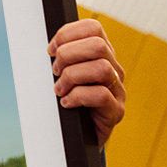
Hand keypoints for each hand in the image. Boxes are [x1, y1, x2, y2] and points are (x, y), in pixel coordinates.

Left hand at [48, 19, 125, 146]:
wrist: (78, 138)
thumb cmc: (69, 103)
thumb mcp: (63, 75)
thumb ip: (61, 58)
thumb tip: (48, 48)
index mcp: (102, 55)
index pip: (92, 28)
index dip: (67, 34)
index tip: (51, 50)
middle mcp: (114, 69)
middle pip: (98, 45)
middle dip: (68, 55)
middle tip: (55, 71)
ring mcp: (118, 90)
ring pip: (101, 68)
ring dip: (72, 77)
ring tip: (60, 89)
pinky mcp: (116, 111)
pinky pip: (101, 95)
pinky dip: (77, 97)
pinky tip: (67, 103)